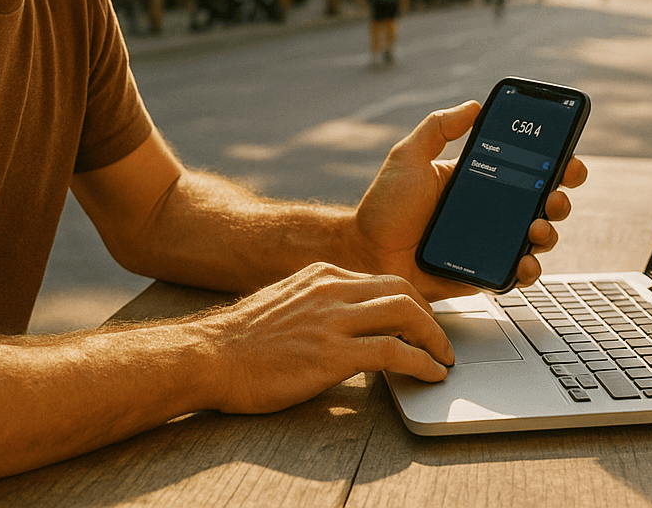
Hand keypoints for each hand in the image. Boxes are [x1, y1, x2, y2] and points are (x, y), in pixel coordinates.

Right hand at [194, 263, 452, 413]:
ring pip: (405, 314)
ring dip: (434, 338)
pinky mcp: (332, 354)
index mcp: (321, 275)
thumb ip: (318, 306)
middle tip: (441, 341)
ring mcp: (332, 320)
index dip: (411, 302)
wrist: (209, 356)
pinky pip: (393, 352)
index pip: (382, 280)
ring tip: (442, 359)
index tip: (423, 321)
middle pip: (402, 291)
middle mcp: (331, 289)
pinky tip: (430, 374)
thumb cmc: (242, 341)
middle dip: (431, 317)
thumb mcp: (286, 304)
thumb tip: (345, 326)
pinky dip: (420, 363)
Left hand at [349, 101, 587, 299]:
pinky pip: (516, 274)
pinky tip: (525, 262)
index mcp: (479, 181)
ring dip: (549, 233)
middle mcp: (490, 212)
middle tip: (554, 195)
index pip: (527, 169)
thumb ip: (438, 127)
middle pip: (542, 204)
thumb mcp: (408, 157)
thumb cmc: (383, 207)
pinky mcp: (482, 274)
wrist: (365, 253)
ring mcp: (489, 244)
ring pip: (537, 239)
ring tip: (538, 228)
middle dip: (560, 198)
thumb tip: (474, 105)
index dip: (555, 163)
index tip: (568, 158)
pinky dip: (529, 270)